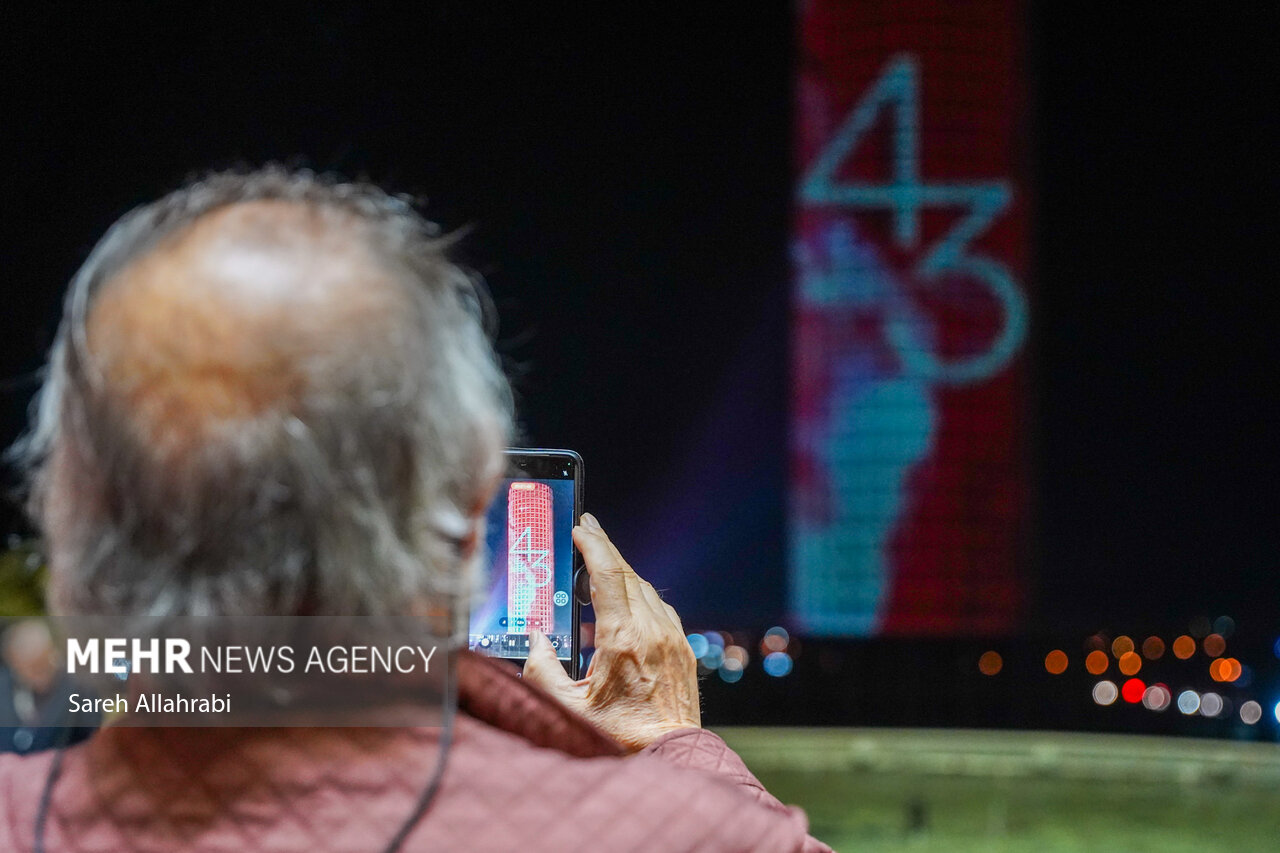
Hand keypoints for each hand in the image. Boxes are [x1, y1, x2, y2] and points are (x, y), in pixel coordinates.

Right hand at [523, 512, 700, 750]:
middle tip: (587, 530)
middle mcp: (653, 630)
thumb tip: (535, 640)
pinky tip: (629, 600)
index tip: (581, 526)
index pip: (608, 574)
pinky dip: (642, 594)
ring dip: (624, 572)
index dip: (594, 544)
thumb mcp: (568, 707)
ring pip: (647, 589)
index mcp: (623, 638)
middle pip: (628, 574)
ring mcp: (673, 637)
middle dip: (606, 549)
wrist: (670, 755)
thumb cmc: (619, 737)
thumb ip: (542, 671)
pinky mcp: (684, 648)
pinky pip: (662, 608)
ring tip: (601, 563)